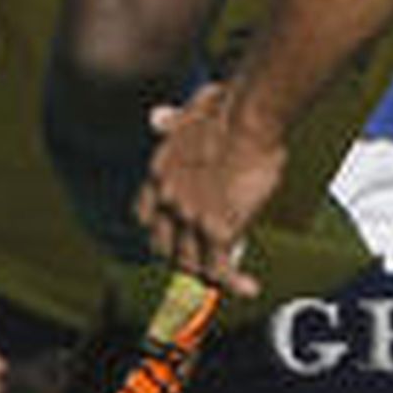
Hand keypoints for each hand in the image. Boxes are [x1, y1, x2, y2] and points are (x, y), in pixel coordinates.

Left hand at [135, 83, 284, 295]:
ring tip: (228, 275)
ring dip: (208, 273)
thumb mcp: (190, 111)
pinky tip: (249, 286)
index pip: (144, 216)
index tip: (174, 231)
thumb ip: (172, 123)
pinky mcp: (218, 230)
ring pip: (191, 265)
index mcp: (158, 172)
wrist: (249, 113)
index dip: (159, 227)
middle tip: (203, 257)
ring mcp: (191, 219)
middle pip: (164, 248)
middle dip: (181, 255)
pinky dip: (235, 284)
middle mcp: (167, 200)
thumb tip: (156, 117)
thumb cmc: (229, 105)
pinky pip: (221, 271)